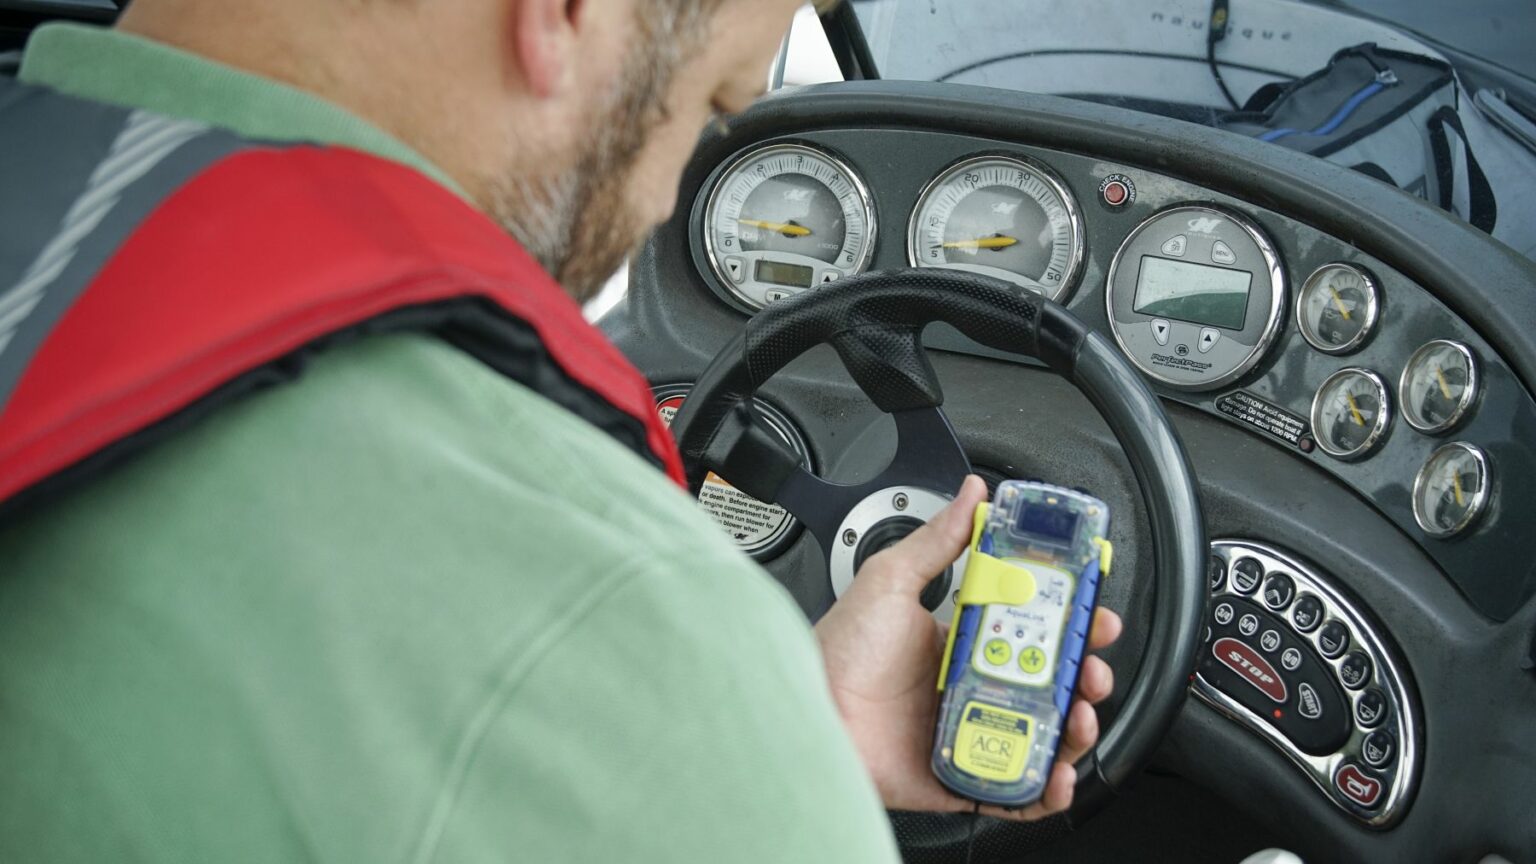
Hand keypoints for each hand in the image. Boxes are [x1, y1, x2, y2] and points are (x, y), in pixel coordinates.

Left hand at [814, 475, 1122, 820]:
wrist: (810, 713)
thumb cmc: (838, 652)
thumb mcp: (891, 580)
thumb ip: (937, 539)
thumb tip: (971, 495)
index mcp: (963, 641)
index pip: (1036, 632)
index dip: (1074, 627)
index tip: (1096, 618)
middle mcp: (972, 686)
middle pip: (1051, 685)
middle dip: (1086, 678)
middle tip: (1094, 669)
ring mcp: (970, 731)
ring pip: (1044, 735)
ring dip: (1077, 728)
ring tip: (1081, 716)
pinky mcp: (962, 776)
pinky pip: (1016, 790)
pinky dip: (1047, 788)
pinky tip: (1058, 773)